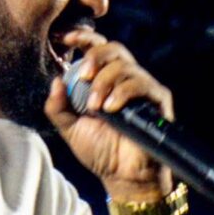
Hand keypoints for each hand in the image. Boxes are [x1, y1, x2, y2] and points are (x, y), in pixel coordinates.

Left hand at [45, 30, 173, 198]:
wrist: (123, 177)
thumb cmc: (100, 153)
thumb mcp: (70, 129)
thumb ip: (58, 107)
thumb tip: (55, 80)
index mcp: (103, 81)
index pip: (97, 48)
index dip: (83, 38)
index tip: (66, 39)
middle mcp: (124, 79)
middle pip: (113, 48)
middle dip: (94, 57)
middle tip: (83, 77)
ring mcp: (142, 88)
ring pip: (124, 66)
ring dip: (104, 83)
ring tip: (96, 107)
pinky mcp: (157, 99)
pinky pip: (140, 83)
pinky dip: (122, 93)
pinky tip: (110, 109)